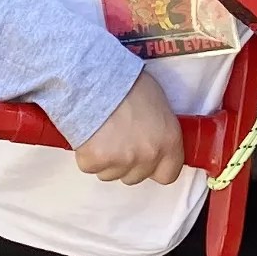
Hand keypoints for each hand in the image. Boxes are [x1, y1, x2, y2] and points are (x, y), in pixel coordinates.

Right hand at [78, 71, 186, 185]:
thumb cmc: (128, 83)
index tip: (147, 159)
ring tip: (102, 133)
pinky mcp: (95, 161)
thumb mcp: (159, 104)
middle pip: (136, 177)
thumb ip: (160, 130)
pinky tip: (89, 135)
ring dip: (106, 160)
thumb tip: (154, 139)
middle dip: (127, 163)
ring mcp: (121, 161)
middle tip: (118, 139)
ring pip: (111, 174)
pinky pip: (90, 167)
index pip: (168, 175)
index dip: (155, 168)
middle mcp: (148, 155)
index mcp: (169, 142)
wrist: (96, 78)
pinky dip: (87, 155)